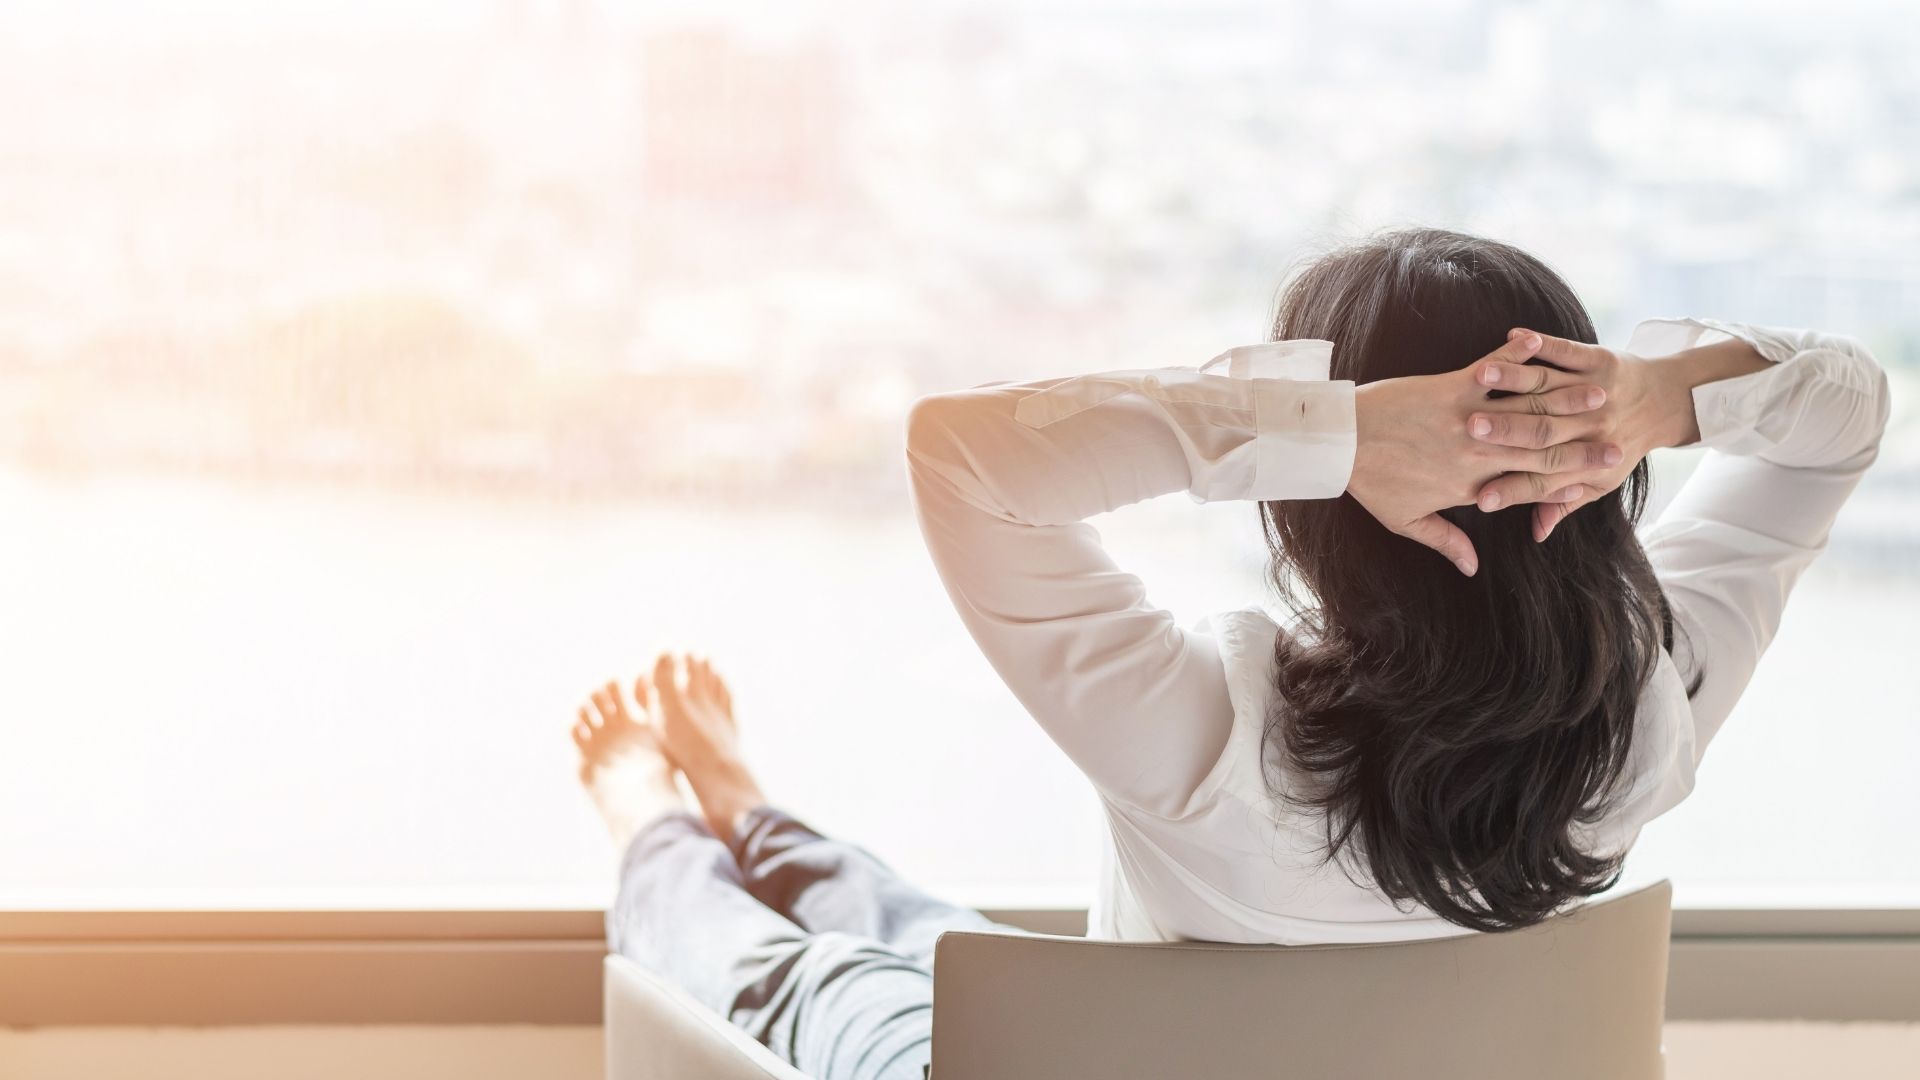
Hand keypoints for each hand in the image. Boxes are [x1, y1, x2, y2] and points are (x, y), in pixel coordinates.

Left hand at [1348, 332, 1621, 575]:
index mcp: (1470, 486)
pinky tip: (1540, 345)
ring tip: (1600, 392)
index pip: (1529, 487)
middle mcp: (1475, 454)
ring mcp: (1467, 419)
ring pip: (1526, 411)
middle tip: (1619, 440)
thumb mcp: (1404, 520)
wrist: (1336, 441)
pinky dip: (1516, 357)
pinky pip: (1492, 371)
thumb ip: (1445, 542)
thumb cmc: (1368, 481)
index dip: (1568, 484)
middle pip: (1540, 451)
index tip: (1599, 481)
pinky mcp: (1451, 386)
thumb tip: (1472, 568)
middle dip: (1582, 446)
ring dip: (1566, 399)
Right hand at [1464, 329, 1675, 541]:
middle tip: (1469, 430)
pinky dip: (1542, 344)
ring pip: (1548, 387)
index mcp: (1586, 461)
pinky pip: (1567, 351)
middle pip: (1542, 432)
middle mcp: (1590, 427)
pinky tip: (1513, 335)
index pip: (1543, 479)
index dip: (1512, 489)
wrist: (1667, 402)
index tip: (1479, 499)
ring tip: (1482, 378)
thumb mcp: (1598, 483)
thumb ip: (1562, 504)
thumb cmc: (1622, 446)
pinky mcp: (1599, 361)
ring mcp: (1594, 391)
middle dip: (1505, 430)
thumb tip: (1537, 533)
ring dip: (1514, 380)